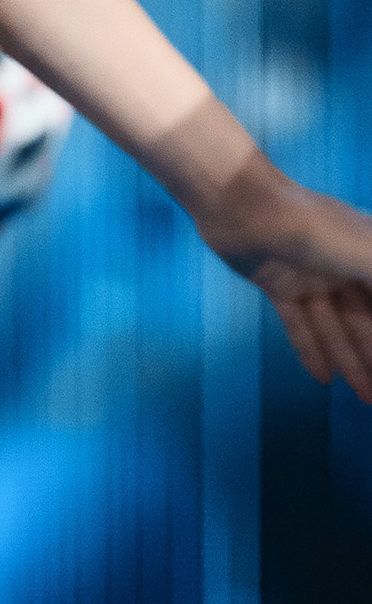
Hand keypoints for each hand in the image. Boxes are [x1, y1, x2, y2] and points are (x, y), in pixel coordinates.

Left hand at [187, 145, 371, 401]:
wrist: (244, 205)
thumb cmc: (314, 226)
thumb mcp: (368, 253)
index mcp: (367, 251)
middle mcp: (341, 264)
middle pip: (364, 319)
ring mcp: (309, 275)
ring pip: (335, 326)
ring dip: (351, 362)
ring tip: (367, 398)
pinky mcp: (277, 284)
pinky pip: (300, 324)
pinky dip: (311, 350)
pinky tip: (324, 379)